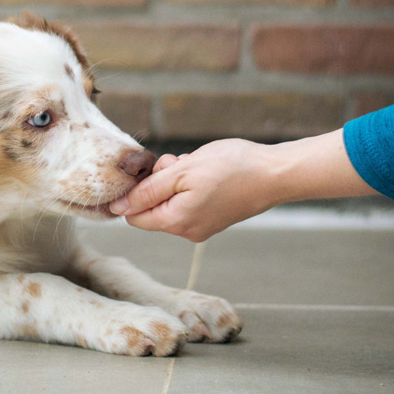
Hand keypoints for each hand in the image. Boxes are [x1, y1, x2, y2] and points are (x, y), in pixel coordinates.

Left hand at [109, 130, 378, 241]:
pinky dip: (189, 184)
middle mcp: (187, 231)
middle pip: (152, 207)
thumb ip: (147, 190)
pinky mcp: (213, 218)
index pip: (134, 216)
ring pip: (170, 201)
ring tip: (194, 164)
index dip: (135, 190)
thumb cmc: (231, 168)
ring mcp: (202, 226)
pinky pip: (188, 201)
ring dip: (174, 180)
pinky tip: (205, 170)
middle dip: (158, 181)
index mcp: (176, 222)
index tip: (152, 169)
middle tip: (177, 163)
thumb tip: (117, 207)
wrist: (275, 173)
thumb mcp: (182, 172)